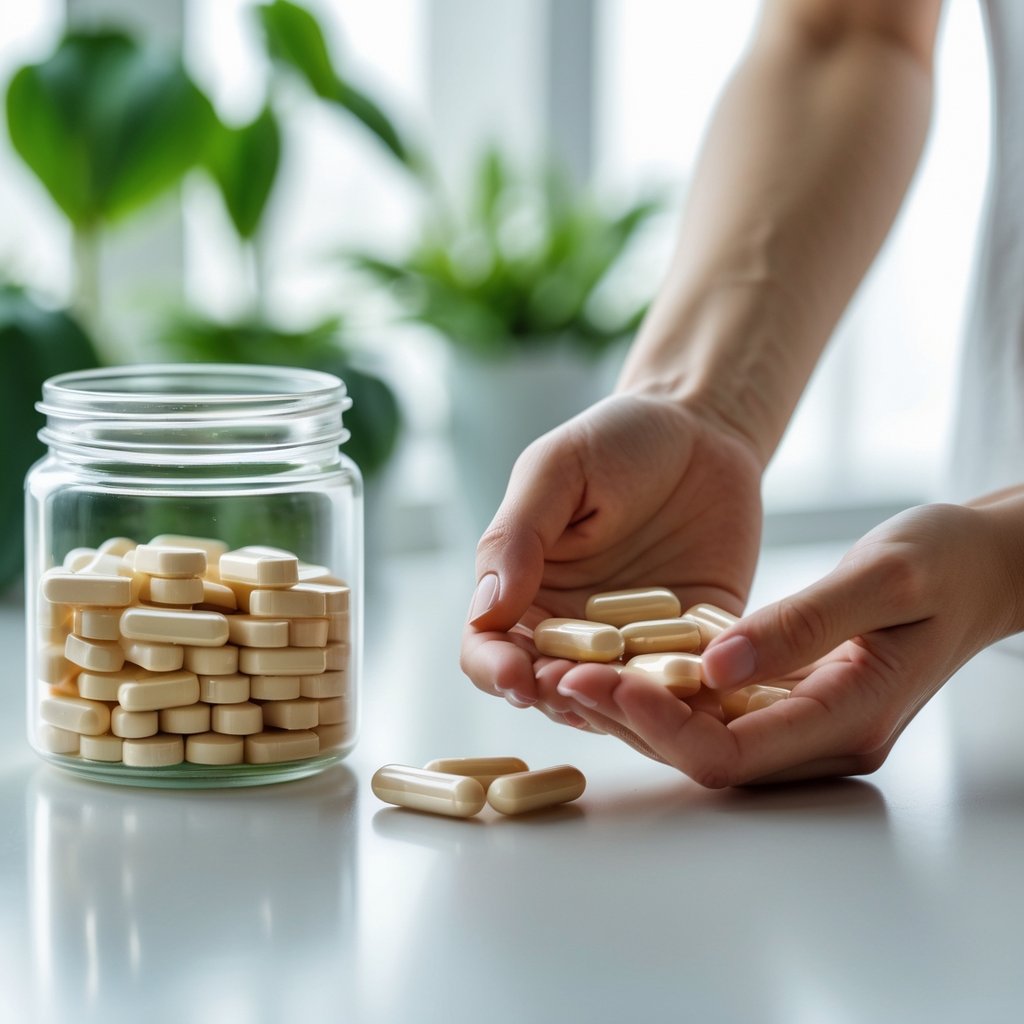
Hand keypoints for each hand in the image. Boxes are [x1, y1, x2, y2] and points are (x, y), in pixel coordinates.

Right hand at [460, 392, 763, 740]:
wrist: (705, 429)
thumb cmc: (618, 439)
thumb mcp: (559, 471)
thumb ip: (517, 536)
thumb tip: (485, 610)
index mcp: (523, 588)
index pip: (488, 647)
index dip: (494, 670)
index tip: (515, 676)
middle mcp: (572, 627)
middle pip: (547, 686)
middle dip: (557, 697)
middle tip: (573, 690)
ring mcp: (634, 643)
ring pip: (616, 700)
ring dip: (619, 708)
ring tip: (630, 697)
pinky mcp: (696, 644)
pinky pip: (688, 684)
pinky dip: (687, 697)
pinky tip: (692, 688)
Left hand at [552, 500, 1023, 785]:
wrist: (979, 564)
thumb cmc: (945, 561)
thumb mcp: (883, 576)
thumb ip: (804, 625)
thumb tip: (716, 668)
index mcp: (850, 719)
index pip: (733, 752)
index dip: (659, 725)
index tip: (600, 680)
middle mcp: (821, 737)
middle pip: (704, 753)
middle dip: (628, 718)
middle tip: (558, 673)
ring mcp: (805, 722)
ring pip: (702, 733)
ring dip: (634, 705)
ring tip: (566, 664)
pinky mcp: (790, 697)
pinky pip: (716, 706)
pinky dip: (663, 686)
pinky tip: (616, 654)